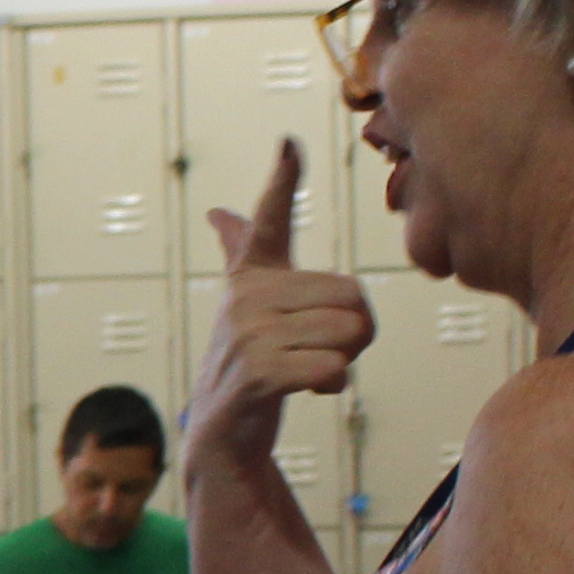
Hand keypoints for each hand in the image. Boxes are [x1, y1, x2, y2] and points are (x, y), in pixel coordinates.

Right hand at [190, 139, 373, 455]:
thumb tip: (218, 213)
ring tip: (310, 369)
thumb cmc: (254, 361)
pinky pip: (334, 366)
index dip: (282, 179)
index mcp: (252, 274)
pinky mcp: (258, 373)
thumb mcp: (250, 304)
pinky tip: (308, 390)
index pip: (270, 217)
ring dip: (345, 360)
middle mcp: (246, 296)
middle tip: (319, 349)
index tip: (288, 141)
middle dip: (355, 332)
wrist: (225, 433)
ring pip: (350, 333)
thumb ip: (241, 255)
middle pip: (354, 296)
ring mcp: (247, 334)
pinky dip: (332, 384)